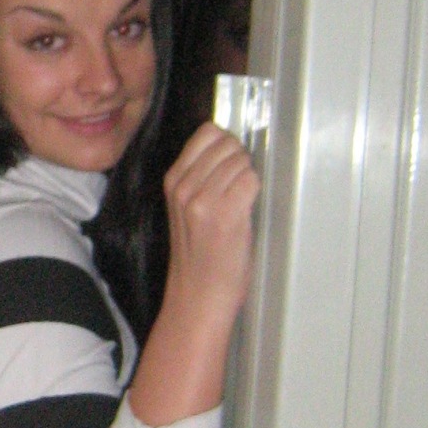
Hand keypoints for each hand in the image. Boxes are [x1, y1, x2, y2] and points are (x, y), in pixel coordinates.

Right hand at [126, 123, 258, 426]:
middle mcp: (185, 186)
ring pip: (242, 161)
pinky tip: (245, 212)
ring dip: (248, 178)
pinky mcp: (225, 213)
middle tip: (237, 187)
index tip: (229, 164)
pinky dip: (255, 192)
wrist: (198, 295)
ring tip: (239, 203)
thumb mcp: (186, 207)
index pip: (207, 133)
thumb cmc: (199, 255)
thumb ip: (200, 177)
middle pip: (228, 143)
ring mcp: (203, 199)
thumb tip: (230, 147)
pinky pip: (251, 180)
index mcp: (173, 180)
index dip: (226, 144)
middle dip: (240, 160)